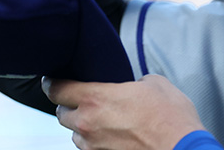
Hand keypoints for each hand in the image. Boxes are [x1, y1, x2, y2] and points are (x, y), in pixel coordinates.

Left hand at [42, 74, 205, 149]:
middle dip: (68, 106)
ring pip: (75, 135)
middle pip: (61, 114)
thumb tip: (134, 85)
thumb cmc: (172, 120)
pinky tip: (112, 136)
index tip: (51, 80)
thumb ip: (134, 81)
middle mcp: (89, 124)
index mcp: (96, 98)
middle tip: (81, 100)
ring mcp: (95, 146)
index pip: (56, 89)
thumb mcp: (154, 83)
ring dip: (82, 127)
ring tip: (102, 121)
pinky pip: (90, 149)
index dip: (51, 83)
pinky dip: (96, 142)